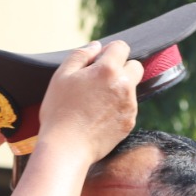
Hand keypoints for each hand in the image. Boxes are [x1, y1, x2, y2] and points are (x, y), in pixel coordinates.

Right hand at [38, 40, 141, 160]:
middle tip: (100, 81)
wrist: (66, 148)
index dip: (110, 52)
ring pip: (131, 89)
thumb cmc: (59, 111)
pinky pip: (128, 109)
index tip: (98, 62)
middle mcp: (124, 85)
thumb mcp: (62, 76)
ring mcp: (129, 106)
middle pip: (135, 67)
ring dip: (119, 90)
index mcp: (107, 69)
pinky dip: (117, 109)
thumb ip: (80, 55)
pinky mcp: (129, 123)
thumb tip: (97, 46)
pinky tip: (98, 117)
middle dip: (122, 69)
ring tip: (95, 103)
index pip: (121, 47)